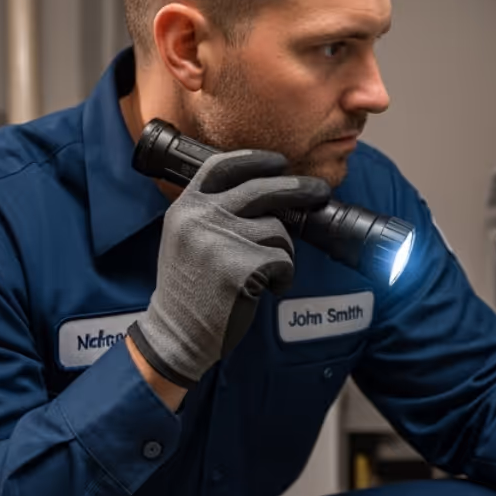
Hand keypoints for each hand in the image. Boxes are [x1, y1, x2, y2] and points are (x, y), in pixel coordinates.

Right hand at [128, 150, 330, 387]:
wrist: (176, 335)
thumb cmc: (189, 289)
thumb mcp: (186, 238)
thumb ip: (214, 212)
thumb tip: (267, 191)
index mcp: (185, 207)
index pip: (222, 166)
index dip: (256, 160)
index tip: (280, 162)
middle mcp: (200, 218)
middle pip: (261, 190)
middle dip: (298, 188)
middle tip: (320, 192)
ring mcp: (220, 242)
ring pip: (278, 231)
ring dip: (282, 253)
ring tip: (263, 273)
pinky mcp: (241, 268)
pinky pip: (283, 261)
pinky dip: (283, 277)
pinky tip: (266, 288)